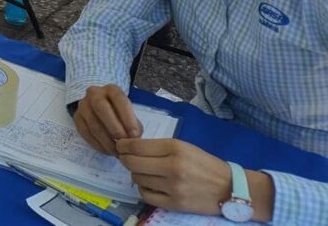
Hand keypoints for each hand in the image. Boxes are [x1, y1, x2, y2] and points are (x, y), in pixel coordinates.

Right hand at [73, 84, 142, 154]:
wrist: (100, 110)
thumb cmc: (119, 113)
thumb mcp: (129, 114)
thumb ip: (133, 125)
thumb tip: (133, 139)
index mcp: (111, 90)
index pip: (119, 99)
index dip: (127, 117)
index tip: (134, 135)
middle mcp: (94, 93)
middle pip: (101, 107)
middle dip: (113, 127)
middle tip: (123, 142)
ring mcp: (83, 105)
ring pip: (92, 122)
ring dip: (106, 140)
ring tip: (116, 151)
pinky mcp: (77, 117)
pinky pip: (85, 132)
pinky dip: (97, 144)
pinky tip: (107, 151)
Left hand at [117, 138, 238, 215]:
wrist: (230, 188)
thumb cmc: (204, 163)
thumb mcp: (183, 147)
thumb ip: (157, 147)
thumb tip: (130, 147)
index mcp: (175, 148)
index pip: (136, 146)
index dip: (123, 145)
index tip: (120, 145)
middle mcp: (172, 167)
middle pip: (132, 163)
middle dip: (125, 159)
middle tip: (127, 158)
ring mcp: (173, 188)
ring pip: (137, 179)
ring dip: (136, 174)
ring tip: (144, 171)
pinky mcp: (174, 204)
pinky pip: (146, 195)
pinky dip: (143, 189)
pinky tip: (150, 184)